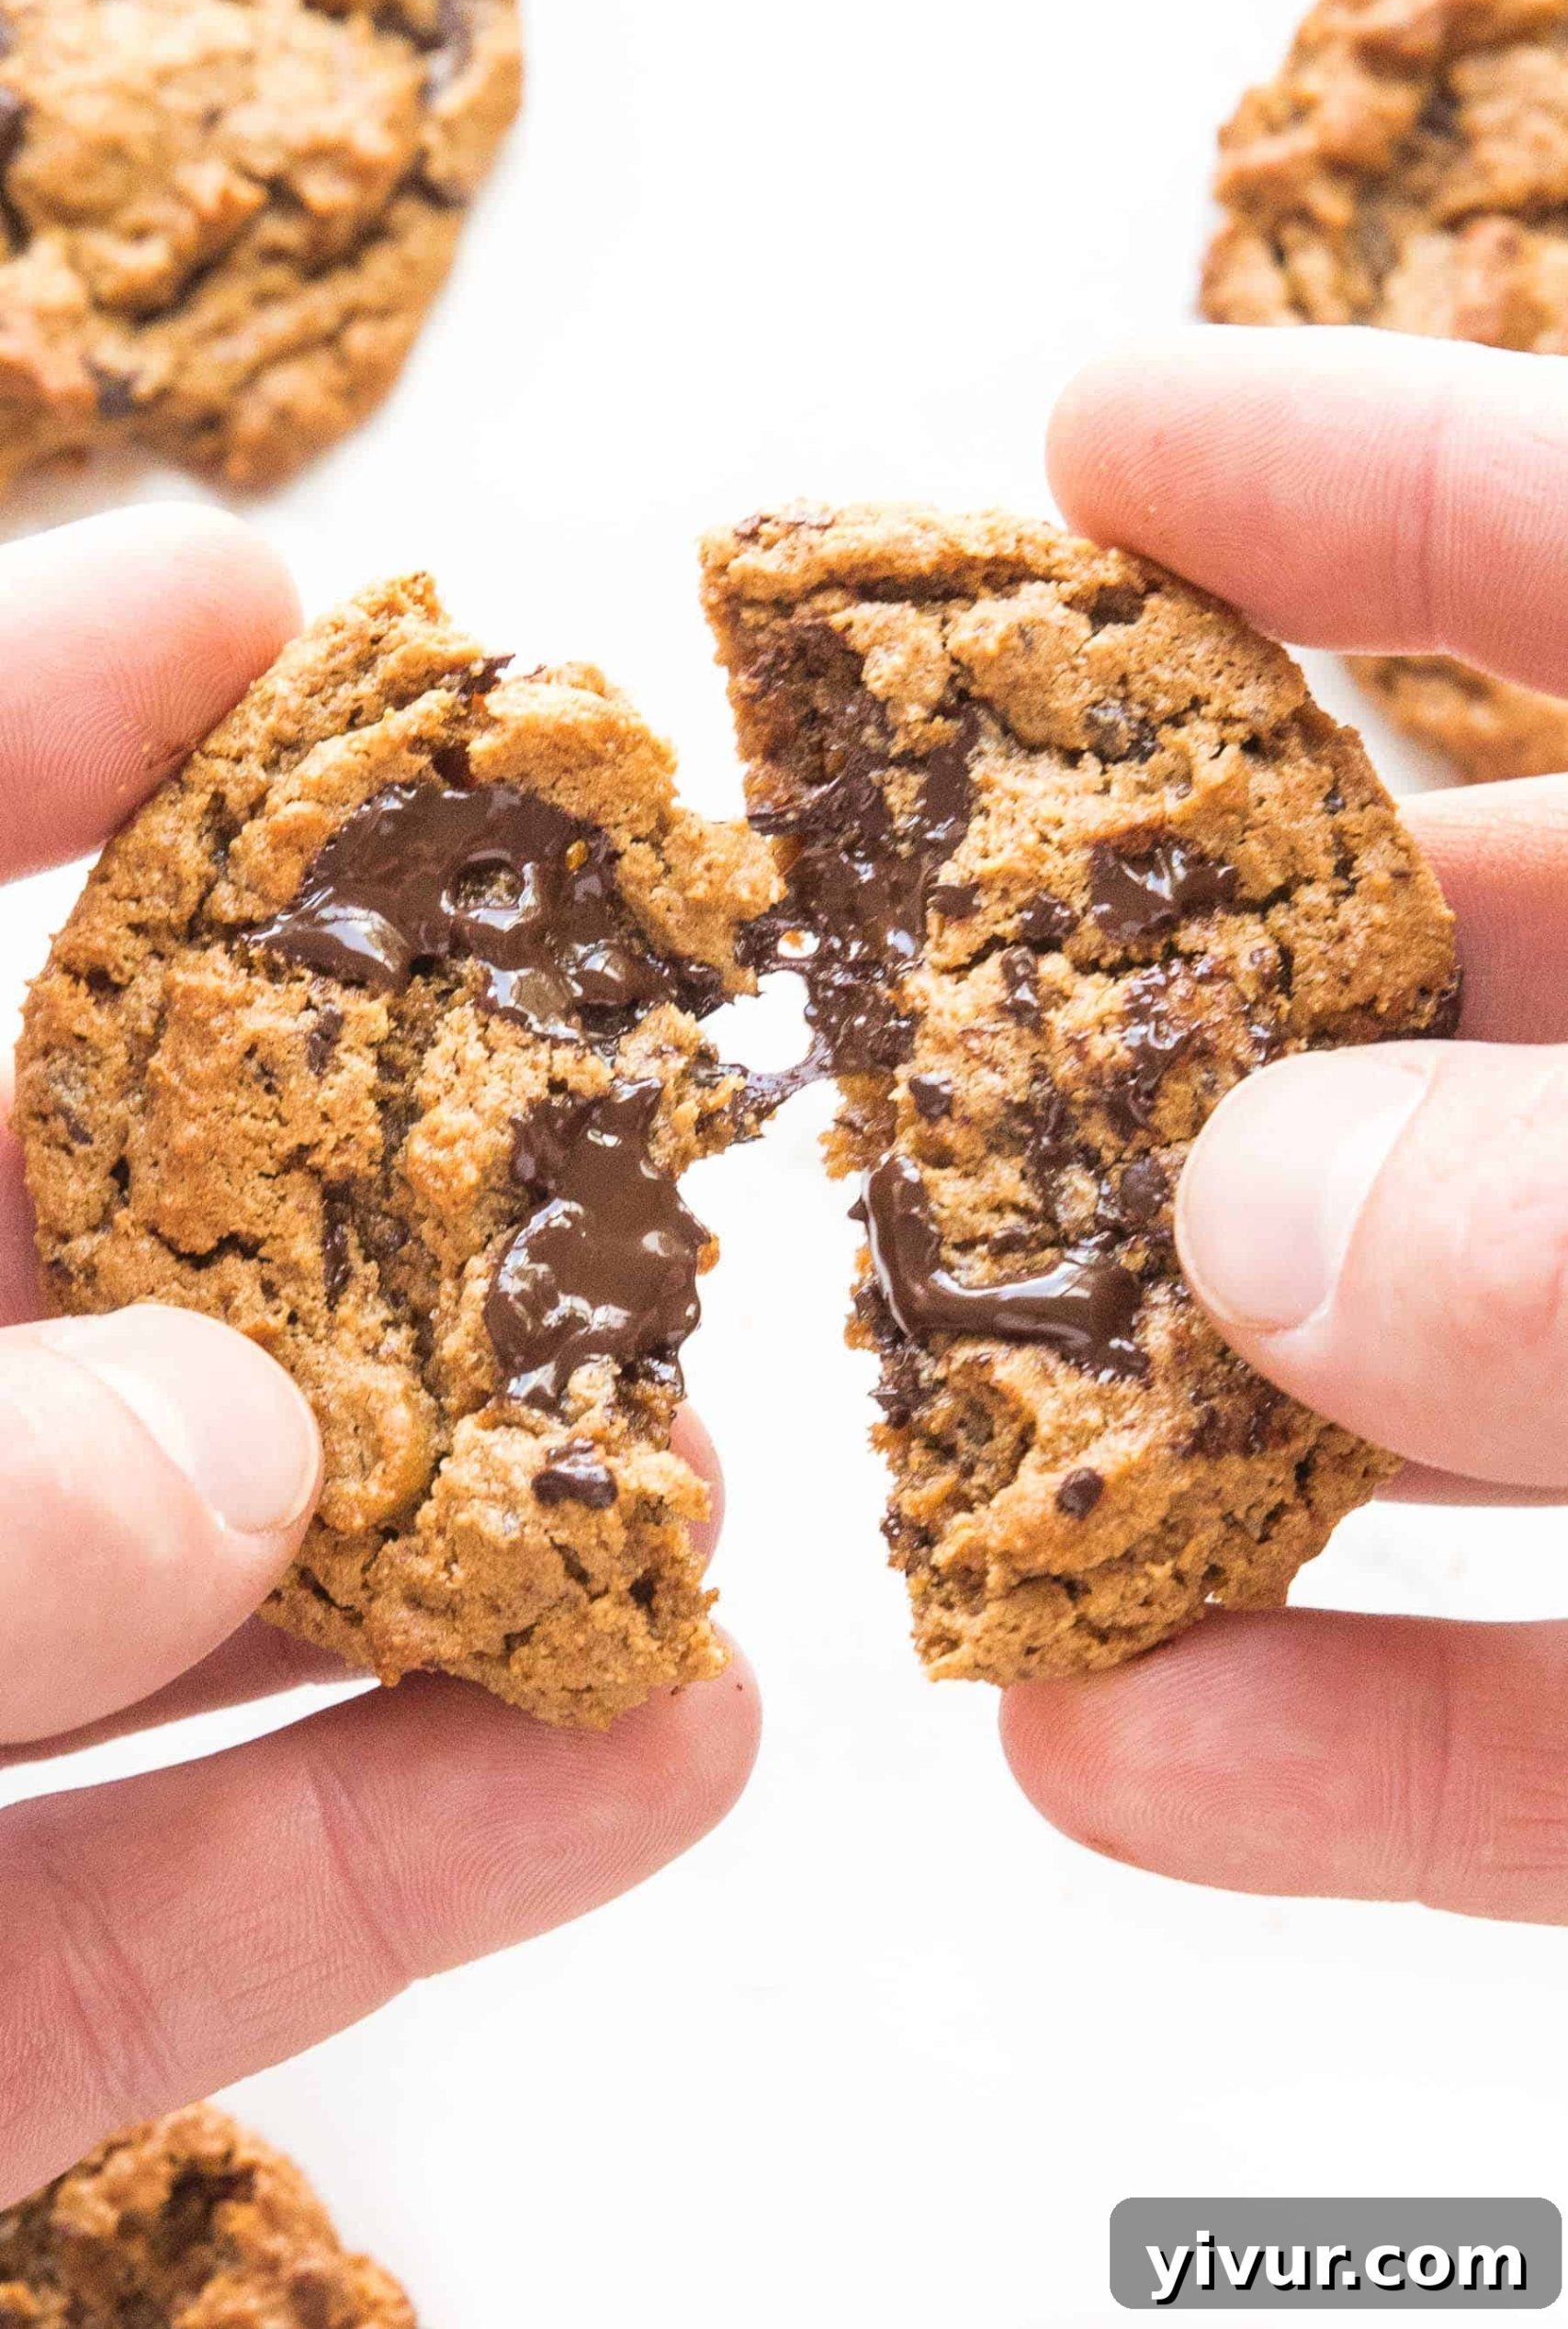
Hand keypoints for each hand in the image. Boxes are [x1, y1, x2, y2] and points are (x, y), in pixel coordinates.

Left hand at [0, 508, 757, 2202]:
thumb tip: (215, 1454)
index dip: (11, 728)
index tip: (259, 610)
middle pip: (27, 1255)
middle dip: (322, 1175)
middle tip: (585, 1095)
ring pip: (147, 1619)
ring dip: (444, 1560)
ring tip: (698, 1489)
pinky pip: (158, 1925)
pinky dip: (398, 1852)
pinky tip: (647, 1765)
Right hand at [1005, 328, 1567, 1925]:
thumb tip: (1266, 1213)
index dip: (1368, 485)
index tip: (1092, 448)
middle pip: (1471, 1000)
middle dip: (1184, 1017)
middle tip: (925, 1024)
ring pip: (1464, 1382)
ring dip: (1200, 1435)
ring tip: (941, 1435)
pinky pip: (1565, 1721)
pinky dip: (1355, 1748)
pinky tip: (1117, 1755)